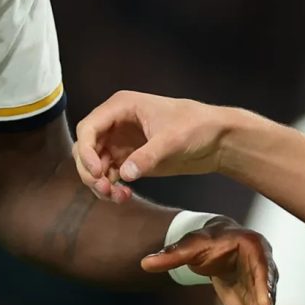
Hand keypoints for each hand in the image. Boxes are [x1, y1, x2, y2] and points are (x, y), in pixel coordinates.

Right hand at [73, 91, 235, 199]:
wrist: (218, 140)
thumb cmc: (197, 127)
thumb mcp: (172, 140)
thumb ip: (147, 156)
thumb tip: (125, 174)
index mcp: (122, 107)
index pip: (89, 128)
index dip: (86, 150)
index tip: (96, 172)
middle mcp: (117, 123)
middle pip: (87, 148)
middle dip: (90, 171)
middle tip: (105, 189)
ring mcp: (122, 142)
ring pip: (96, 164)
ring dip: (100, 183)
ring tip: (117, 197)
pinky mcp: (131, 159)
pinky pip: (111, 175)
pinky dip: (112, 187)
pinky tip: (124, 196)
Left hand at [146, 217, 277, 304]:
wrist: (222, 247)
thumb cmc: (209, 241)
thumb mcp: (191, 245)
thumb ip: (172, 254)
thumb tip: (144, 263)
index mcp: (255, 252)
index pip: (263, 271)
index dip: (264, 288)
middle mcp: (266, 275)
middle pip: (267, 301)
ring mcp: (261, 297)